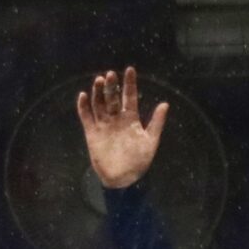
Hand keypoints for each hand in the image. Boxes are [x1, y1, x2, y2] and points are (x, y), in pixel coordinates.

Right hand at [77, 66, 168, 190]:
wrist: (123, 179)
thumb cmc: (139, 161)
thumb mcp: (151, 141)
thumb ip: (157, 122)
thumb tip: (165, 104)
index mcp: (131, 119)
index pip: (130, 97)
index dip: (130, 84)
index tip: (130, 70)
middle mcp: (116, 118)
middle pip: (112, 98)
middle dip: (112, 86)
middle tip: (110, 74)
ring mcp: (104, 124)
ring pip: (99, 104)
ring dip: (98, 92)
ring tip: (99, 80)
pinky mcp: (92, 133)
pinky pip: (86, 117)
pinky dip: (83, 107)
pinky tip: (83, 95)